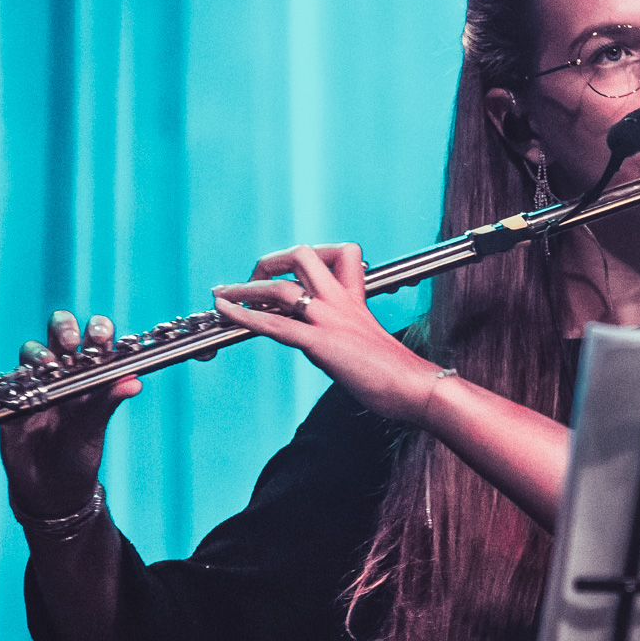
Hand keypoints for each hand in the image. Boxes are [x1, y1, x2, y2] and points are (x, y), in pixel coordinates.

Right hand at [0, 311, 140, 519]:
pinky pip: (11, 377)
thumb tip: (135, 382)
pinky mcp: (13, 396)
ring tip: (49, 367)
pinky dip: (18, 376)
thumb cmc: (79, 454)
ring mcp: (37, 382)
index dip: (98, 329)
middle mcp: (65, 371)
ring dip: (40, 352)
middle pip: (62, 331)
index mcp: (92, 373)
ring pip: (34, 349)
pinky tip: (25, 387)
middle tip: (71, 343)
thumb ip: (108, 402)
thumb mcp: (94, 428)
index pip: (97, 339)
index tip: (99, 336)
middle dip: (65, 327)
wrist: (49, 487)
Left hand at [211, 244, 436, 421]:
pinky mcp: (321, 344)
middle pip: (302, 255)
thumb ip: (347, 332)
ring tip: (223, 294)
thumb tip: (327, 343)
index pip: (338, 253)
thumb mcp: (369, 340)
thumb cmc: (399, 373)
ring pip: (281, 288)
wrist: (417, 387)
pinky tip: (226, 312)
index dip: (310, 255)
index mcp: (355, 299)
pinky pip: (276, 325)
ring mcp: (330, 320)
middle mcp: (341, 302)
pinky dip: (244, 316)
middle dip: (269, 262)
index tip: (288, 272)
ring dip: (244, 289)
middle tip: (252, 278)